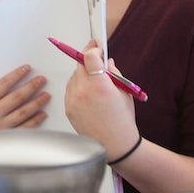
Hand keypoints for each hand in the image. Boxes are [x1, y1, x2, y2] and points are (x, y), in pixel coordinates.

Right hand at [0, 64, 48, 149]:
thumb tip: (18, 81)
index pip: (3, 84)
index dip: (16, 74)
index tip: (27, 67)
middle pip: (16, 97)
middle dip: (31, 86)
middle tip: (42, 79)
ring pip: (23, 113)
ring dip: (37, 102)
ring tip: (46, 94)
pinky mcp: (6, 138)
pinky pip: (24, 128)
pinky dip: (35, 120)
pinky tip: (43, 113)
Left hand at [63, 41, 138, 161]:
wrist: (115, 145)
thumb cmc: (122, 121)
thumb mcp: (125, 92)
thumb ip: (114, 73)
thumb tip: (107, 62)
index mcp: (100, 85)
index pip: (90, 57)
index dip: (93, 49)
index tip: (97, 47)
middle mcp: (83, 91)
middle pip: (79, 64)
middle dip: (87, 59)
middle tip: (94, 57)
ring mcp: (73, 100)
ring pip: (74, 76)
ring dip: (82, 73)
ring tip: (95, 80)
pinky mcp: (68, 108)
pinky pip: (70, 89)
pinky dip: (77, 86)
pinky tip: (88, 92)